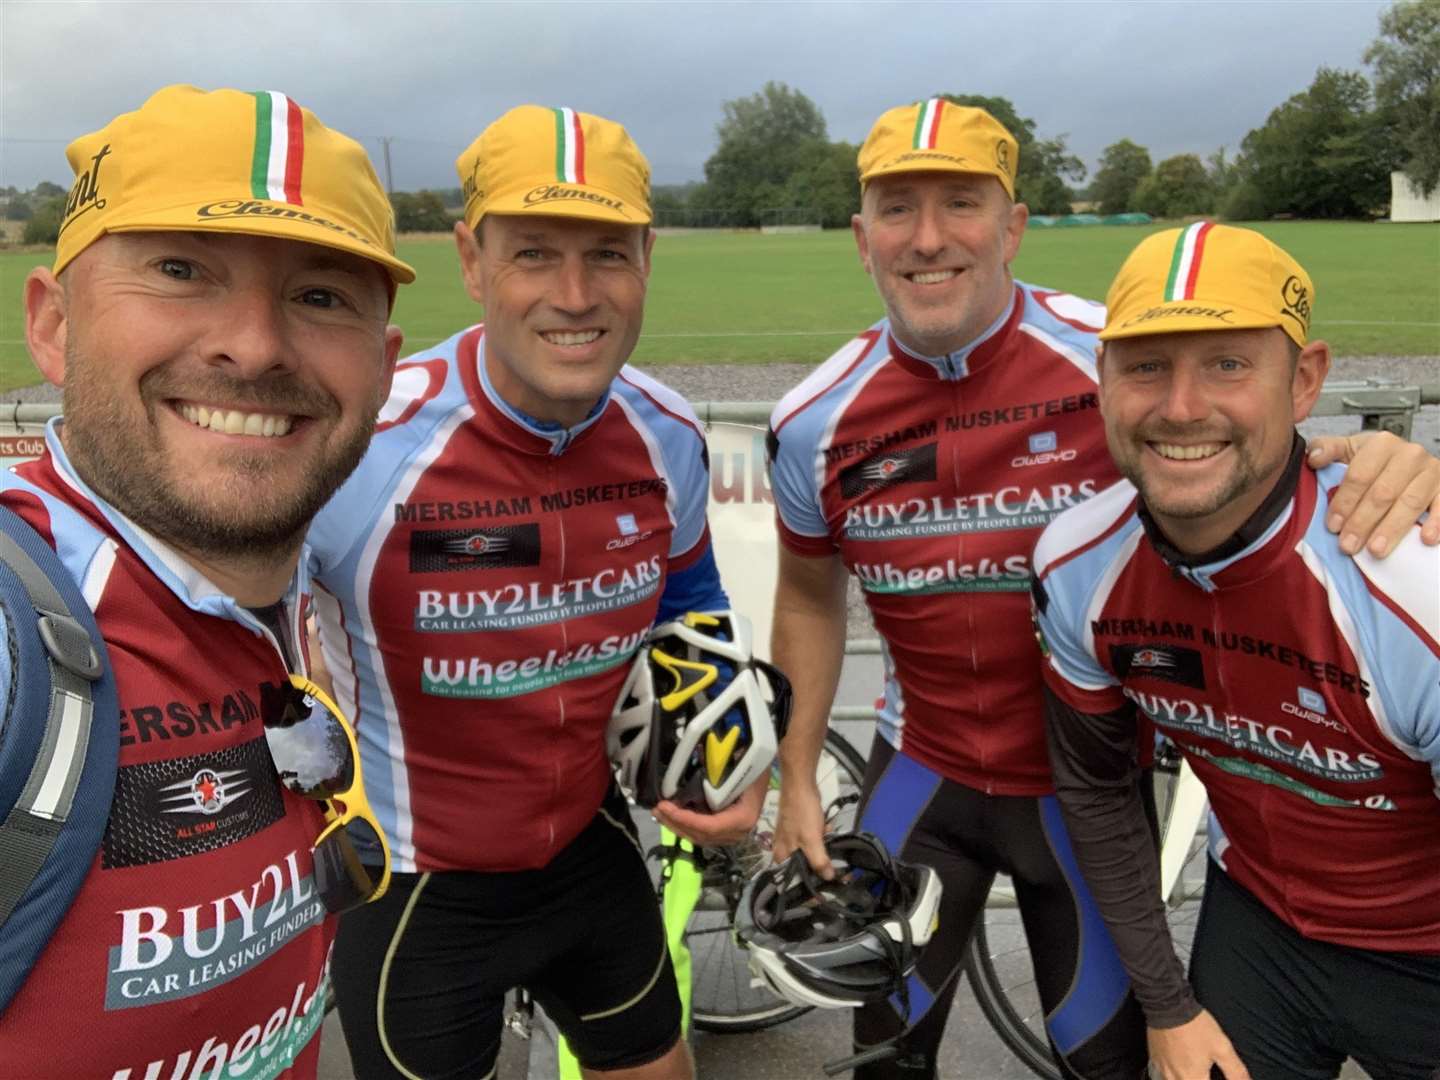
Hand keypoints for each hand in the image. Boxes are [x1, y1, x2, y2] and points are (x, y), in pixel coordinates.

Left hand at [654, 772, 766, 846]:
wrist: (765, 759)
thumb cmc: (753, 761)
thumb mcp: (738, 766)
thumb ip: (718, 775)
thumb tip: (690, 773)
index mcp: (743, 818)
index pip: (710, 826)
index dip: (686, 819)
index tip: (666, 807)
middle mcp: (738, 830)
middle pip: (701, 835)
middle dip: (676, 823)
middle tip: (656, 809)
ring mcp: (732, 832)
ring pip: (699, 837)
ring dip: (677, 825)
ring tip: (659, 812)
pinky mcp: (725, 827)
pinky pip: (702, 831)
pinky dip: (685, 824)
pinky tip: (671, 814)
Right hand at [770, 778, 834, 879]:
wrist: (800, 785)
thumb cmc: (802, 813)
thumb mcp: (812, 840)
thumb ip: (819, 861)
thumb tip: (829, 878)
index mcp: (781, 856)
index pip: (793, 880)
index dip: (810, 884)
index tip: (827, 886)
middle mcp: (783, 850)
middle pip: (804, 866)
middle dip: (820, 861)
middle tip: (832, 859)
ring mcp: (791, 838)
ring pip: (810, 852)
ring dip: (822, 847)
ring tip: (827, 836)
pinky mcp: (799, 829)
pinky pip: (812, 839)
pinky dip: (820, 835)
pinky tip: (826, 828)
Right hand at [1147, 1012, 1248, 1079]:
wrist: (1167, 1005)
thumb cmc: (1195, 1026)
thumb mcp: (1222, 1047)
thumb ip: (1236, 1071)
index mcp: (1193, 1079)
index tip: (1214, 1076)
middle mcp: (1175, 1078)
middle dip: (1199, 1079)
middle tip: (1205, 1072)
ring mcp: (1162, 1069)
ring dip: (1186, 1078)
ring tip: (1194, 1071)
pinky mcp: (1155, 1059)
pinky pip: (1164, 1075)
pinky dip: (1174, 1075)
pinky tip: (1180, 1065)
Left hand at [1307, 432, 1439, 555]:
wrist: (1410, 462)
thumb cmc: (1374, 461)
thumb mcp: (1349, 450)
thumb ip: (1328, 449)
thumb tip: (1314, 458)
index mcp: (1382, 444)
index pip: (1359, 476)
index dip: (1344, 502)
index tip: (1332, 526)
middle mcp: (1410, 454)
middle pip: (1382, 493)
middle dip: (1362, 522)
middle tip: (1348, 546)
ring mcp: (1432, 471)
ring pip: (1410, 503)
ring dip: (1392, 529)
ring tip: (1376, 551)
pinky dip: (1437, 523)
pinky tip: (1425, 539)